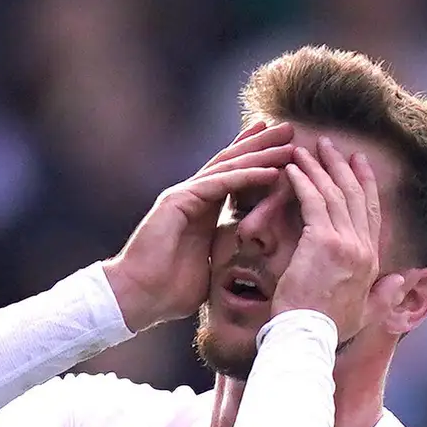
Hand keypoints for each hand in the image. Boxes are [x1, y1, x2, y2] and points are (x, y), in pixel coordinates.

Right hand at [104, 120, 294, 329]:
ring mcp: (184, 195)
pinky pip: (220, 184)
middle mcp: (192, 196)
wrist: (137, 297)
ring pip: (229, 167)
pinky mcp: (179, 200)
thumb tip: (240, 264)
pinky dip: (246, 176)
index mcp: (200, 210)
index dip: (255, 160)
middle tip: (289, 129)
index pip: (232, 178)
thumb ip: (222, 254)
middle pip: (232, 162)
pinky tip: (270, 170)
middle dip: (261, 145)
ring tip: (287, 139)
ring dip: (260, 153)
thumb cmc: (167, 291)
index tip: (280, 149)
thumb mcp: (208, 268)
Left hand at [270, 137, 386, 338]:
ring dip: (319, 167)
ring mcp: (344, 242)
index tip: (358, 164)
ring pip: (334, 194)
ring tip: (306, 149)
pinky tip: (293, 168)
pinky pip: (313, 201)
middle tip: (330, 146)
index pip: (370, 214)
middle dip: (342, 167)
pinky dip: (303, 181)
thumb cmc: (328, 330)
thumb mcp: (365, 314)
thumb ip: (385, 296)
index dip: (365, 186)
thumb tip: (403, 281)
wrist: (308, 337)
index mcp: (371, 261)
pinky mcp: (321, 241)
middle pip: (355, 197)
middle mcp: (362, 247)